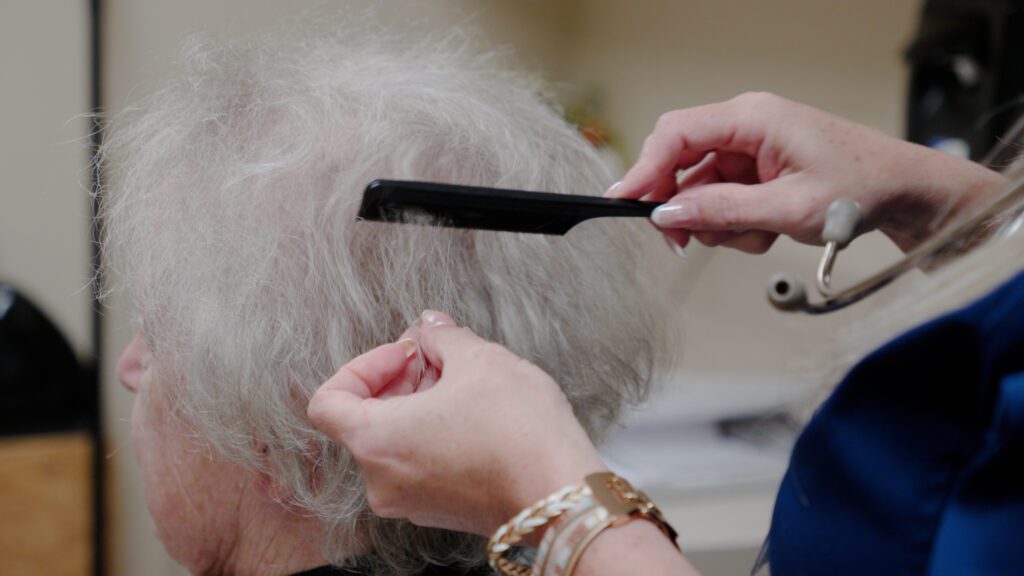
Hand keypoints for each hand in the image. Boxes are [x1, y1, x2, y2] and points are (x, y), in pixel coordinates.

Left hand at [306, 311, 606, 536]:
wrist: (562, 494)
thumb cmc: (518, 432)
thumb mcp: (479, 360)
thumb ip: (443, 337)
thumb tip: (431, 327)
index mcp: (375, 441)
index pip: (328, 401)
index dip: (364, 365)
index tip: (407, 354)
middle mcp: (382, 481)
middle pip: (365, 420)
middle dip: (400, 380)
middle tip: (440, 359)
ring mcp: (411, 502)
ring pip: (396, 442)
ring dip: (420, 406)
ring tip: (465, 383)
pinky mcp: (441, 511)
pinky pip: (420, 465)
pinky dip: (435, 435)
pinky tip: (477, 415)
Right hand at [609, 92, 1006, 253]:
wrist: (905, 192)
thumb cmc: (862, 188)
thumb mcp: (787, 209)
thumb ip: (722, 212)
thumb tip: (667, 216)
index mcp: (752, 118)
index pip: (676, 134)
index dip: (644, 169)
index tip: (624, 202)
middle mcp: (746, 126)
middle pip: (681, 162)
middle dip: (682, 207)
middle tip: (684, 244)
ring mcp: (751, 149)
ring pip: (700, 189)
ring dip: (717, 222)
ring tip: (758, 233)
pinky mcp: (757, 170)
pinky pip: (722, 199)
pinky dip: (736, 223)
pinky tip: (767, 230)